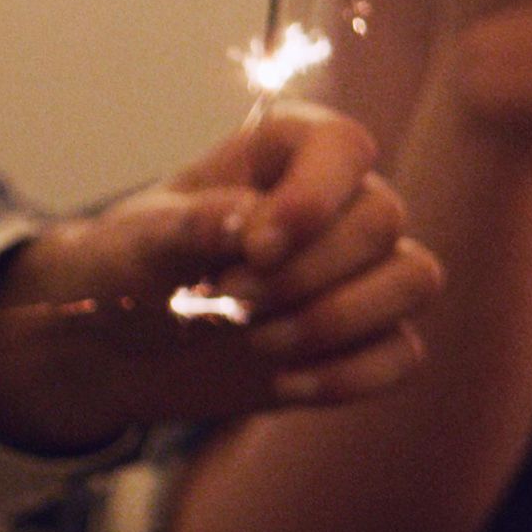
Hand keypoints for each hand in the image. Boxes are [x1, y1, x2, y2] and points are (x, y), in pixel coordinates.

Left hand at [0, 103, 442, 448]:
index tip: (255, 249)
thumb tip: (252, 223)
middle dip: (307, 273)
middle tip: (228, 299)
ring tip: (258, 343)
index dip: (315, 197)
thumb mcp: (135, 244)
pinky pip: (403, 354)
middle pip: (383, 220)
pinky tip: (284, 384)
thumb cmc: (126, 270)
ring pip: (415, 280)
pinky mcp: (365, 337)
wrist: (116, 347)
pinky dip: (349, 376)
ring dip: (337, 320)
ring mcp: (359, 272)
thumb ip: (191, 225)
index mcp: (286, 154)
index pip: (345, 147)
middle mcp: (338, 202)